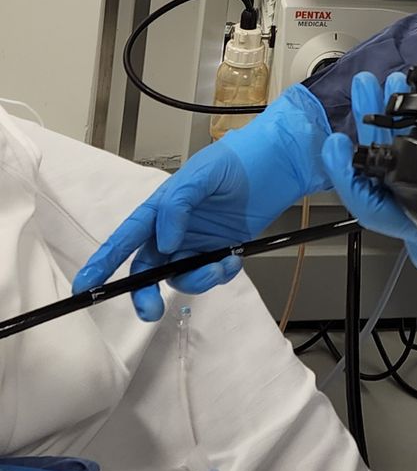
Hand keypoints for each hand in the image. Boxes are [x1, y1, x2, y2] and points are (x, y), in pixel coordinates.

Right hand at [74, 85, 331, 320]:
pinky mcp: (222, 250)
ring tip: (218, 268)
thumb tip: (164, 242)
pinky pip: (212, 273)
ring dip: (196, 280)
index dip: (104, 262)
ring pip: (182, 275)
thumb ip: (178, 205)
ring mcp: (198, 243)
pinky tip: (234, 260)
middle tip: (151, 310)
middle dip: (145, 292)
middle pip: (148, 269)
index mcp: (160, 209)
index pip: (126, 238)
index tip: (85, 286)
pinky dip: (220, 274)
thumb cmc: (234, 161)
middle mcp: (174, 230)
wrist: (278, 164)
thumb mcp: (201, 174)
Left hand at [323, 74, 416, 353]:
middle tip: (367, 86)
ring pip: (395, 188)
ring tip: (390, 90)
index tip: (340, 141)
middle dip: (371, 133)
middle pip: (381, 188)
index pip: (381, 210)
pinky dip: (406, 154)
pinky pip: (412, 191)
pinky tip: (412, 119)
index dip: (354, 177)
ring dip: (389, 139)